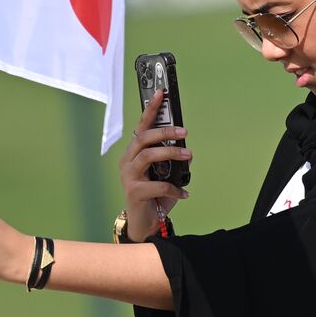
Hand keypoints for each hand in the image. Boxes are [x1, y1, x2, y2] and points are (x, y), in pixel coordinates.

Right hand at [118, 89, 191, 240]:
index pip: (141, 128)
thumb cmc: (155, 195)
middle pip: (143, 139)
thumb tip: (186, 151)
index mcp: (134, 154)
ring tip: (187, 155)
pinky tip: (184, 193)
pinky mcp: (134, 192)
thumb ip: (173, 161)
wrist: (146, 222)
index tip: (161, 94)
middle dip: (165, 132)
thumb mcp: (166, 174)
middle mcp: (127, 162)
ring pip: (148, 156)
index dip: (150, 110)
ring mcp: (129, 176)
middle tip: (184, 131)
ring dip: (170, 153)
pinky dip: (174, 187)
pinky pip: (158, 184)